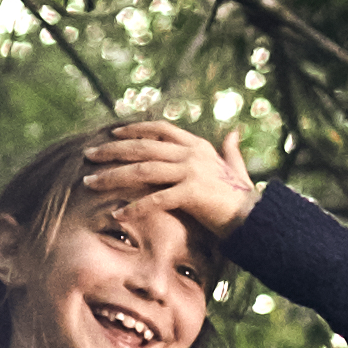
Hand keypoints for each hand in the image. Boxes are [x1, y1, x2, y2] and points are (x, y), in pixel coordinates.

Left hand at [84, 113, 261, 244]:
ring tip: (90, 183)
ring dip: (113, 176)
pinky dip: (135, 207)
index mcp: (198, 146)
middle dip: (112, 150)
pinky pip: (156, 199)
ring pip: (143, 169)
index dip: (134, 129)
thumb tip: (235, 131)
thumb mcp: (236, 168)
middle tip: (89, 156)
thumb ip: (231, 150)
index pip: (159, 129)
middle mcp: (192, 154)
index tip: (112, 133)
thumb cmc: (244, 198)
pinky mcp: (192, 193)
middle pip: (143, 147)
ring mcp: (192, 172)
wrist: (257, 219)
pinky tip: (117, 214)